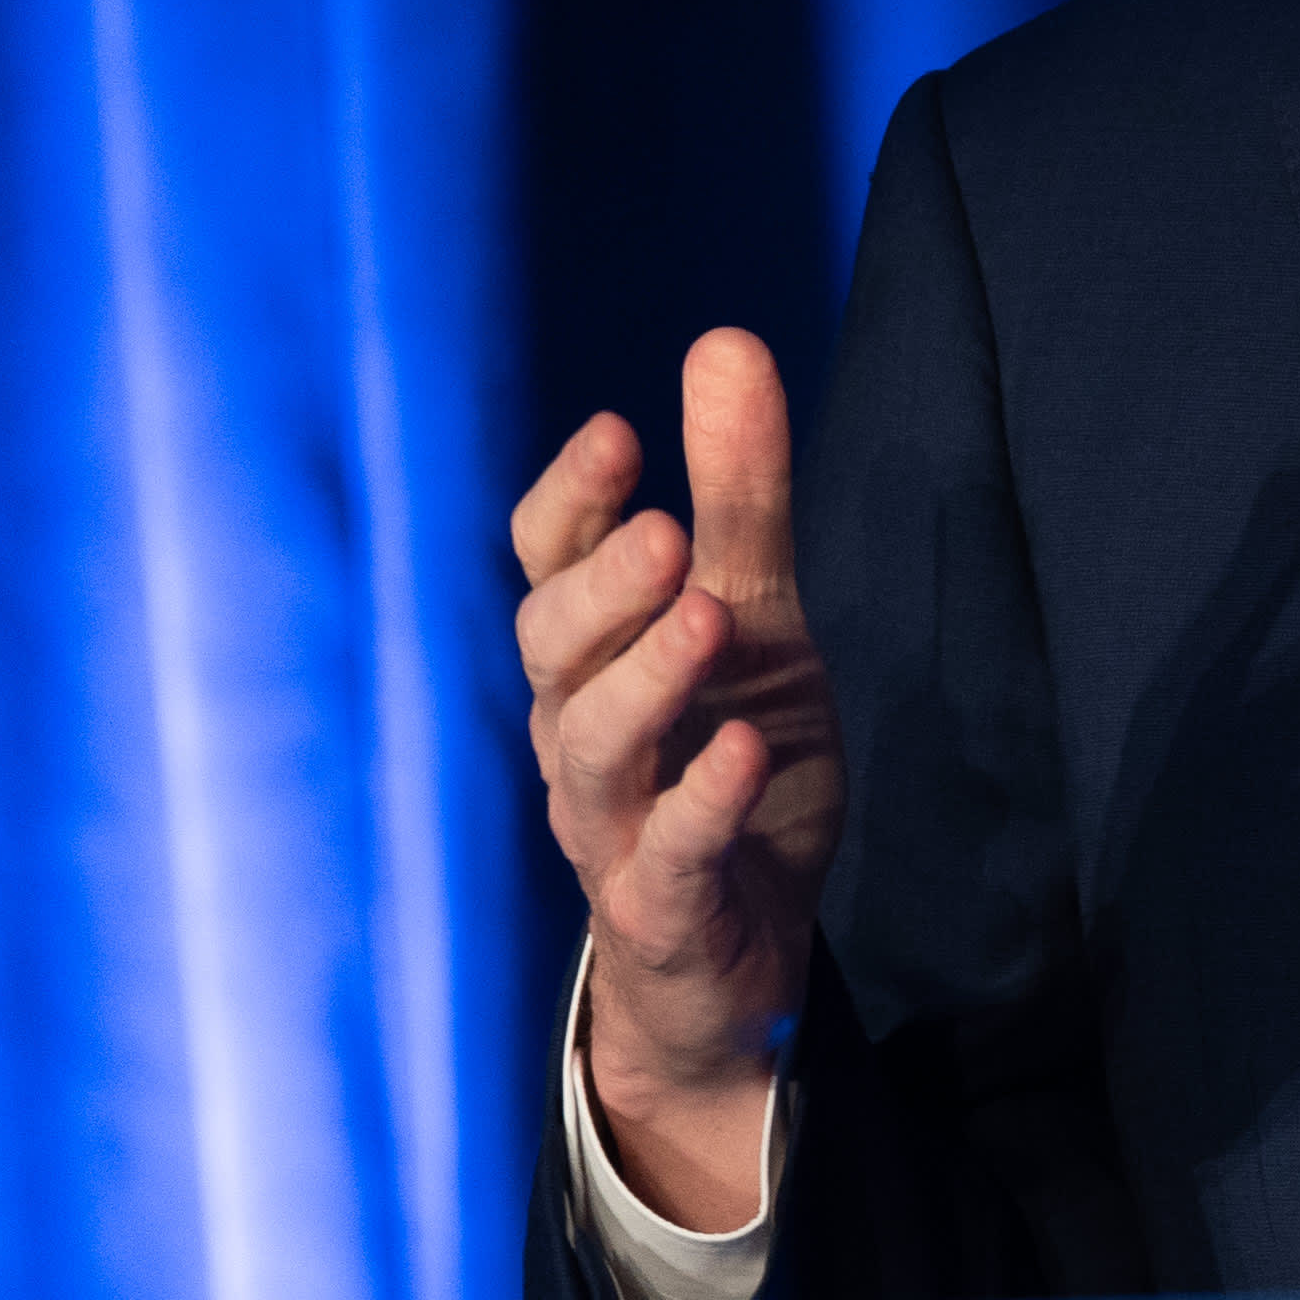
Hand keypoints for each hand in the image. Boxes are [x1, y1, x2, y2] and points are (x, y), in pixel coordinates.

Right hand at [511, 331, 844, 1232]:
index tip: (619, 434)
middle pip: (553, 650)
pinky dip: (700, 801)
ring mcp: (613, 825)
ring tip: (706, 615)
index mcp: (594, 661)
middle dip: (600, 587)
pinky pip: (667, 852)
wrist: (739, 956)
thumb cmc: (727, 766)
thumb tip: (725, 343)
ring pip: (593, 748)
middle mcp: (581, 735)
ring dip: (645, 679)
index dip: (569, 503)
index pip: (544, 568)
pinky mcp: (664, 904)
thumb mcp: (756, 623)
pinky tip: (739, 748)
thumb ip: (743, 495)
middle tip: (666, 532)